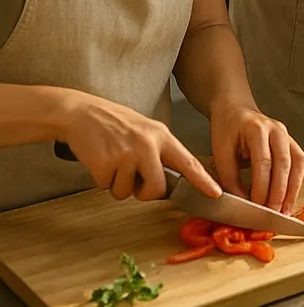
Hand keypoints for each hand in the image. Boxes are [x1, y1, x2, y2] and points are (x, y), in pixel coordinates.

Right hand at [60, 90, 221, 201]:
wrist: (83, 113)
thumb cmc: (116, 124)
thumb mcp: (147, 132)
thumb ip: (160, 154)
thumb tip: (167, 184)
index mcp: (163, 136)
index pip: (188, 162)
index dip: (203, 180)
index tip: (216, 194)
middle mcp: (149, 145)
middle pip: (157, 188)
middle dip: (145, 192)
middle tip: (133, 178)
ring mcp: (127, 154)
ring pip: (128, 192)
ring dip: (118, 184)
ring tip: (113, 160)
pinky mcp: (106, 163)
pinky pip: (108, 187)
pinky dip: (103, 180)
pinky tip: (100, 160)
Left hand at [209, 100, 303, 214]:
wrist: (235, 109)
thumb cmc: (227, 129)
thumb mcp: (220, 152)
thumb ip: (230, 178)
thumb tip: (242, 203)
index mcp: (257, 129)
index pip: (263, 162)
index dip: (261, 188)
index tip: (255, 208)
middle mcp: (277, 130)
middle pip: (284, 164)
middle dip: (279, 193)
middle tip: (272, 215)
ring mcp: (287, 135)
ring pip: (297, 164)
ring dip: (292, 190)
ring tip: (284, 212)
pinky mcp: (291, 142)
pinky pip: (299, 163)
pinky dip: (296, 182)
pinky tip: (289, 198)